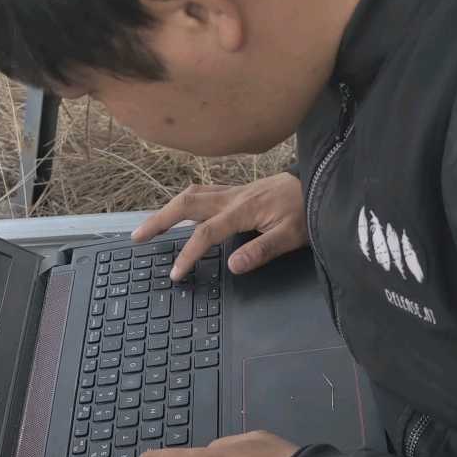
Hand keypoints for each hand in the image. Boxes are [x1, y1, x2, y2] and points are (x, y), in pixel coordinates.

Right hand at [134, 172, 305, 282]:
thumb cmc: (306, 211)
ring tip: (151, 224)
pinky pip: (203, 192)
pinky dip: (185, 201)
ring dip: (168, 208)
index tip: (175, 273)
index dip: (187, 254)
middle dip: (159, 220)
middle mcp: (232, 197)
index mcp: (242, 210)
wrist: (320, 183)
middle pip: (185, 205)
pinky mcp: (238, 191)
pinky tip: (182, 209)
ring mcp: (234, 191)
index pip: (206, 234)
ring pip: (192, 195)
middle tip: (137, 237)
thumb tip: (233, 265)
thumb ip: (261, 251)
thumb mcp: (291, 236)